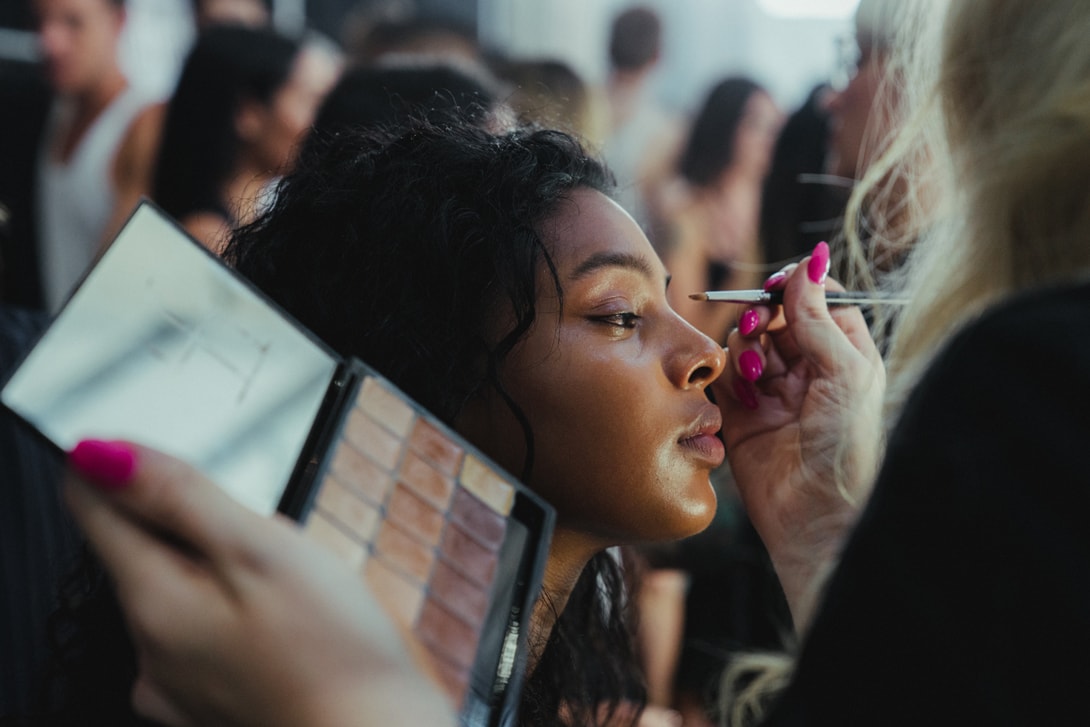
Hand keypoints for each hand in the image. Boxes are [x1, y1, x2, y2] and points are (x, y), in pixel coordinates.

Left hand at [63, 440, 453, 726]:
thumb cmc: (332, 652)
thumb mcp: (261, 549)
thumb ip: (180, 496)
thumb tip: (104, 455)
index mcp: (153, 600)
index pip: (93, 505)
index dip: (126, 465)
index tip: (174, 460)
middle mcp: (149, 647)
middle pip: (139, 546)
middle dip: (190, 520)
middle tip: (260, 530)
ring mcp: (177, 681)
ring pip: (175, 588)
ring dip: (215, 566)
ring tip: (282, 579)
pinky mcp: (210, 699)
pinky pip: (201, 631)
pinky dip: (230, 610)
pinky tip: (278, 621)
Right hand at [711, 242, 884, 631]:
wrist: (815, 515)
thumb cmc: (846, 448)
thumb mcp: (845, 372)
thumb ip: (819, 316)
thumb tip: (811, 258)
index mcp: (845, 354)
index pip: (817, 300)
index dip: (796, 289)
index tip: (779, 288)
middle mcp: (809, 369)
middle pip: (775, 316)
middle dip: (763, 317)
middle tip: (758, 326)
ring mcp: (773, 390)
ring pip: (745, 341)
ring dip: (746, 347)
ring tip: (754, 371)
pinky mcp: (742, 413)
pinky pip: (724, 375)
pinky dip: (728, 375)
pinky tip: (743, 394)